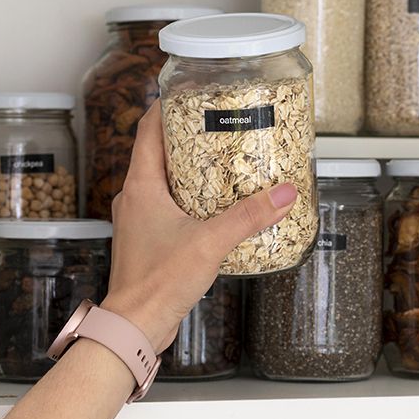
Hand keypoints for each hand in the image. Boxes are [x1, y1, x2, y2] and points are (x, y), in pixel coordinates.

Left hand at [98, 102, 297, 350]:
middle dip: (190, 138)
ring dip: (193, 171)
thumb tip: (283, 194)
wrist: (135, 326)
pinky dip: (192, 199)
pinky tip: (218, 208)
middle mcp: (135, 198)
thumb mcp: (210, 242)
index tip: (191, 92)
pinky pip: (171, 207)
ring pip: (166, 181)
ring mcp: (141, 220)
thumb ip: (249, 215)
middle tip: (221, 126)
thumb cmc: (156, 283)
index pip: (149, 130)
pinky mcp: (150, 240)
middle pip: (160, 152)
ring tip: (226, 164)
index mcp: (141, 186)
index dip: (168, 107)